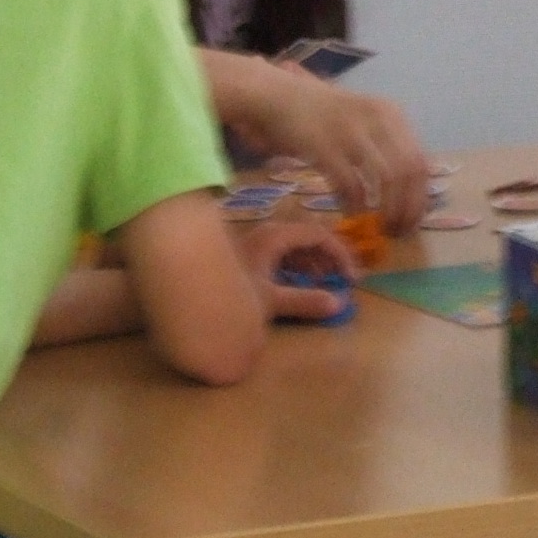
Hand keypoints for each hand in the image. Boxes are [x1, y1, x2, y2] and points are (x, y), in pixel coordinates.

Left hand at [238, 218, 360, 322]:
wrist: (186, 291)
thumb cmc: (227, 292)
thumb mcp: (270, 301)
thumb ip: (305, 301)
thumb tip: (339, 304)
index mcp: (275, 237)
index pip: (319, 235)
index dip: (340, 254)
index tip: (352, 278)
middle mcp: (267, 233)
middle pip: (308, 237)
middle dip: (328, 258)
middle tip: (340, 282)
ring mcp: (257, 242)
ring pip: (295, 245)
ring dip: (313, 262)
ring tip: (323, 284)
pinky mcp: (249, 254)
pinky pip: (282, 253)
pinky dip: (297, 266)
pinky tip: (299, 283)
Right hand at [252, 75, 431, 231]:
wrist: (281, 97)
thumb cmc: (324, 116)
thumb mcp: (364, 122)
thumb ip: (386, 148)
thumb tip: (407, 195)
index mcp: (391, 115)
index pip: (420, 162)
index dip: (420, 197)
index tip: (413, 221)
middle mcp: (378, 120)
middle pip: (407, 173)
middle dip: (405, 208)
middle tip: (395, 231)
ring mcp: (352, 131)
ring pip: (386, 179)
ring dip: (385, 210)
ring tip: (376, 227)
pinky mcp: (325, 146)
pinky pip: (350, 184)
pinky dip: (353, 205)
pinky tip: (349, 214)